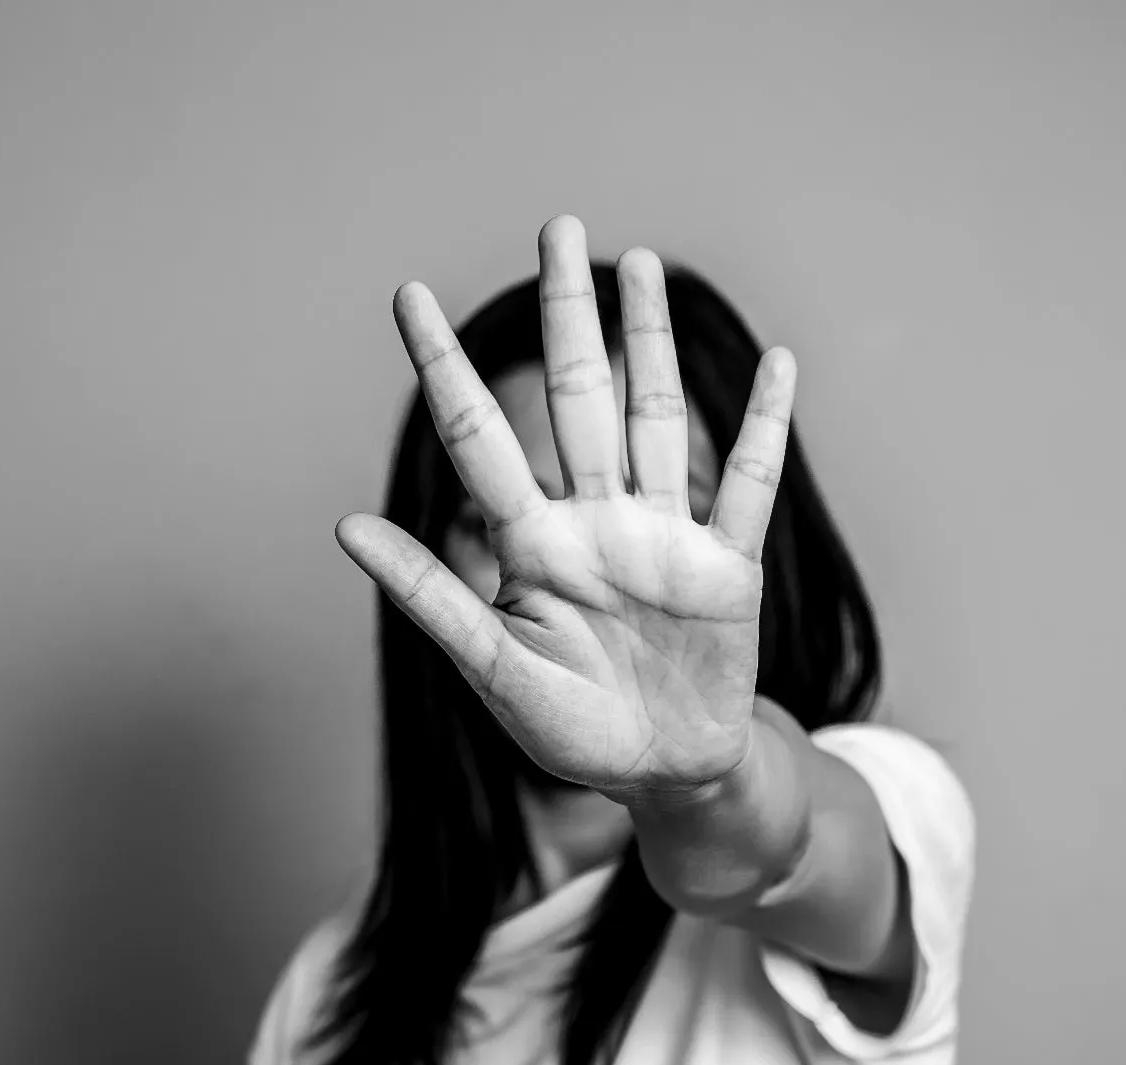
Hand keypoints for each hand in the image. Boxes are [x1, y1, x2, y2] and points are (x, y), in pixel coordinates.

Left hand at [335, 216, 797, 800]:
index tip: (408, 293)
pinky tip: (779, 364)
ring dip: (652, 341)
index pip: (479, 434)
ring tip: (639, 263)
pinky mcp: (727, 565)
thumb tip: (346, 526)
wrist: (663, 776)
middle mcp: (595, 520)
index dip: (442, 365)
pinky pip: (748, 484)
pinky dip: (764, 427)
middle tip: (559, 226)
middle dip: (568, 315)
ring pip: (654, 416)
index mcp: (531, 545)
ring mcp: (664, 535)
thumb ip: (431, 597)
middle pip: (578, 396)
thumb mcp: (493, 670)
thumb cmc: (570, 730)